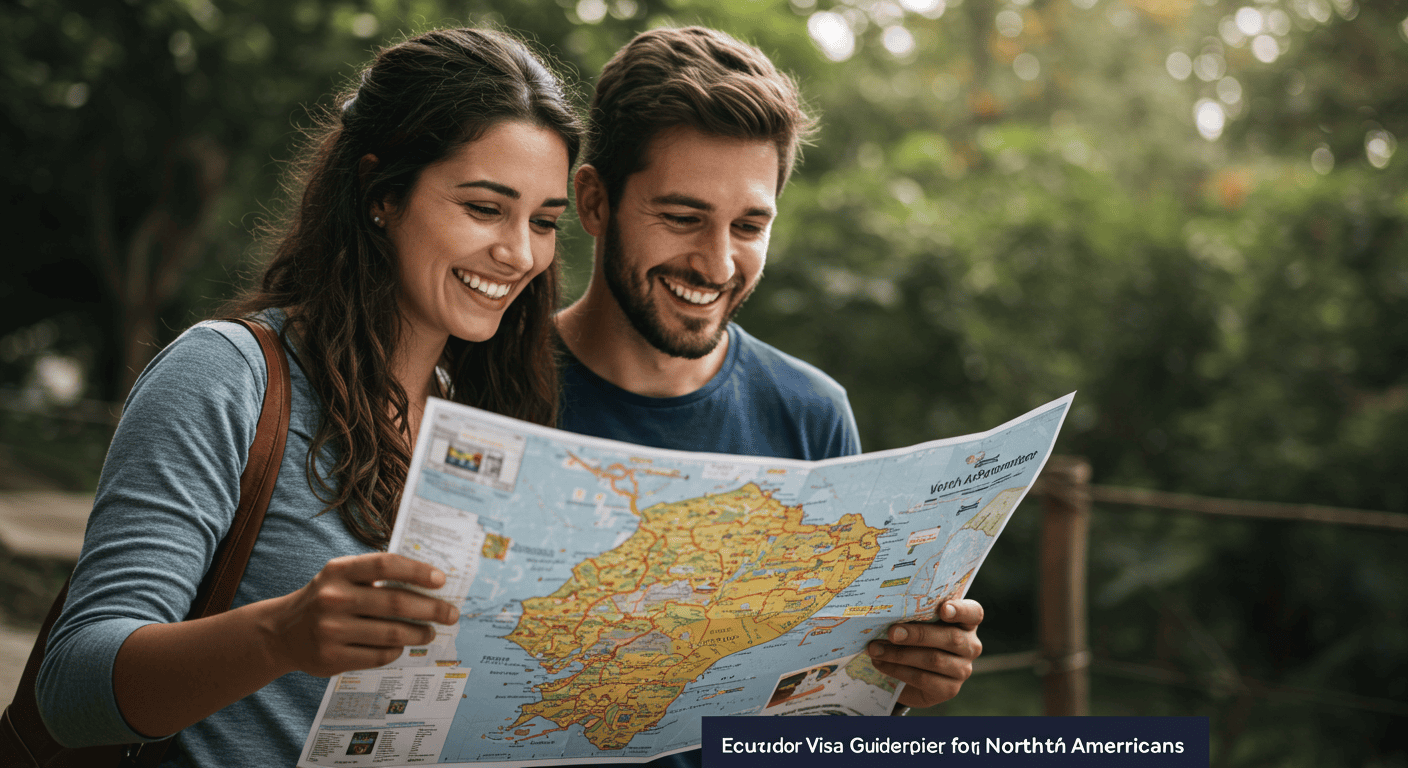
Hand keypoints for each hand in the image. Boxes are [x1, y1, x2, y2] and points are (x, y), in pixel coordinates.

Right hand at [267, 552, 459, 676]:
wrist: (283, 632)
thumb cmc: (326, 598)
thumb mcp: (341, 577)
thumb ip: (376, 575)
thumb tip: (429, 582)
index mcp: (338, 571)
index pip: (385, 564)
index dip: (417, 571)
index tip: (441, 579)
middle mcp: (333, 598)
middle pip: (395, 602)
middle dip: (431, 608)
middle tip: (451, 613)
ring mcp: (331, 630)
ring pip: (391, 633)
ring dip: (419, 633)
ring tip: (431, 632)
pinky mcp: (331, 658)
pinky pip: (379, 655)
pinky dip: (397, 650)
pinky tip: (403, 645)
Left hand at [866, 598, 983, 708]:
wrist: (911, 672)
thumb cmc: (915, 636)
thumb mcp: (917, 621)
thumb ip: (913, 613)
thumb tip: (888, 609)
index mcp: (966, 621)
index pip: (974, 613)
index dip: (960, 610)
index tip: (943, 609)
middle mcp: (970, 645)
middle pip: (951, 638)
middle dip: (918, 634)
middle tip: (892, 632)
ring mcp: (963, 669)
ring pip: (934, 660)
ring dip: (900, 654)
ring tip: (876, 649)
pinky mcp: (949, 689)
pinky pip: (924, 679)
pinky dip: (898, 671)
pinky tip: (881, 664)